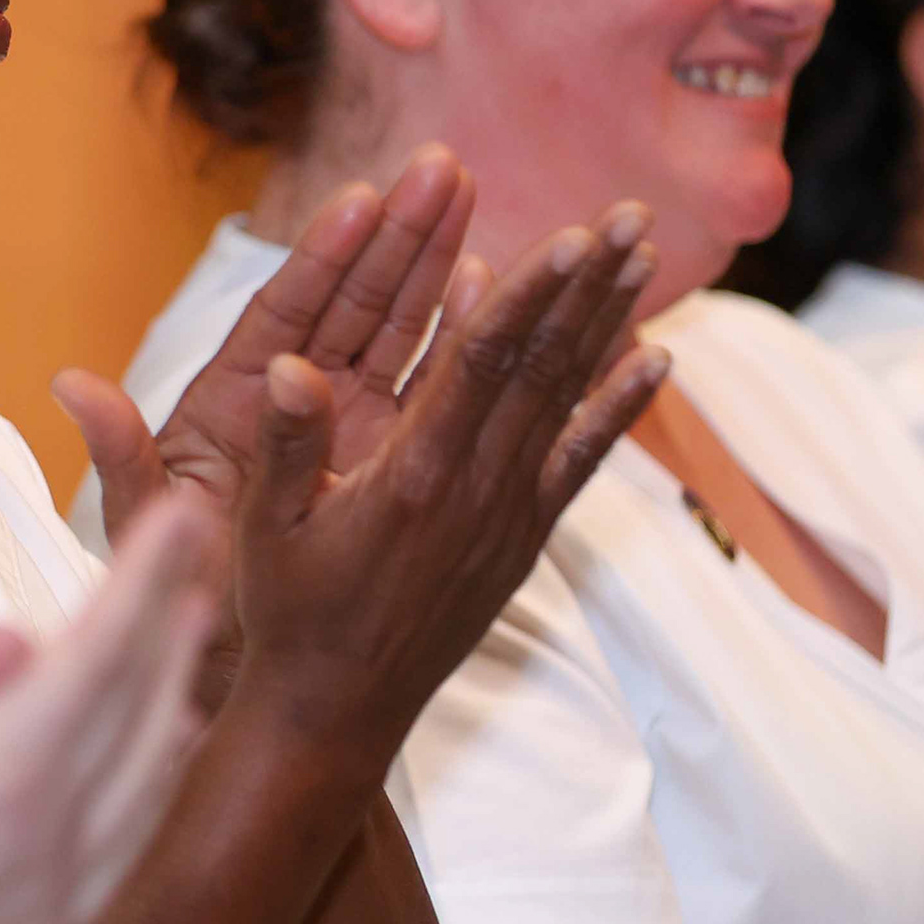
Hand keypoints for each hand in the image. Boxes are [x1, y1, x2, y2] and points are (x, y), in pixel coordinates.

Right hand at [0, 497, 222, 923]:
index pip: (98, 652)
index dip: (144, 576)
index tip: (181, 516)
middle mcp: (47, 842)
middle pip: (141, 712)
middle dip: (173, 625)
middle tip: (199, 558)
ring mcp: (50, 905)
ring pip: (145, 789)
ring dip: (173, 706)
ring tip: (189, 651)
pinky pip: (122, 856)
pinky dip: (150, 796)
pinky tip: (152, 773)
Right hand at [60, 152, 670, 757]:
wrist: (339, 711)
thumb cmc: (290, 613)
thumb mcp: (267, 526)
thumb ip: (286, 443)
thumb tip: (288, 361)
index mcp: (415, 476)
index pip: (485, 366)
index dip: (532, 295)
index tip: (575, 234)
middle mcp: (477, 491)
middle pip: (545, 367)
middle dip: (589, 285)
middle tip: (634, 212)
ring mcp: (509, 515)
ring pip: (569, 399)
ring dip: (609, 321)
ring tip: (645, 252)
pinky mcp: (522, 537)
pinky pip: (581, 459)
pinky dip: (619, 406)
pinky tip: (657, 361)